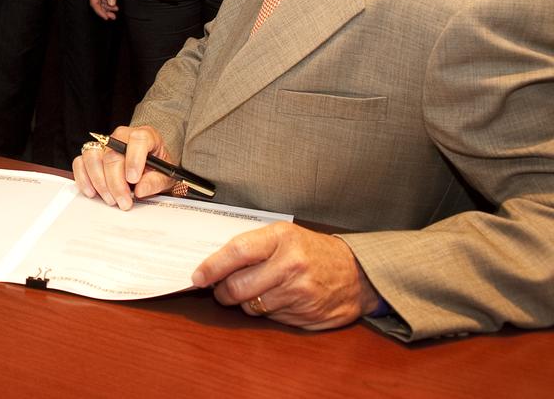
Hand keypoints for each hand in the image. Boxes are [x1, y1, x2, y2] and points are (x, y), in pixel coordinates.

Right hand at [72, 125, 176, 209]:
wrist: (149, 165)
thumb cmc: (157, 168)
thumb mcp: (166, 176)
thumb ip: (155, 182)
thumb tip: (141, 190)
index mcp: (145, 135)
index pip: (138, 139)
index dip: (134, 159)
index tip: (133, 179)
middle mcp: (122, 136)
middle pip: (112, 155)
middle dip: (116, 182)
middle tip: (123, 202)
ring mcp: (104, 144)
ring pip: (93, 157)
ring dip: (99, 182)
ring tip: (110, 199)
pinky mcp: (92, 153)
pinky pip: (80, 162)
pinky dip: (83, 178)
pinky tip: (92, 192)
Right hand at [88, 0, 118, 20]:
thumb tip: (112, 4)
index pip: (94, 3)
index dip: (100, 12)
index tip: (106, 17)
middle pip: (97, 4)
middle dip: (105, 11)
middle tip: (113, 17)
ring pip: (100, 2)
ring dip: (107, 7)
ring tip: (115, 11)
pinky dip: (108, 2)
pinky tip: (114, 5)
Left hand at [192, 222, 381, 330]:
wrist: (356, 274)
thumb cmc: (312, 250)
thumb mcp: (284, 235)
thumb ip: (252, 246)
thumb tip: (213, 264)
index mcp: (282, 238)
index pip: (237, 252)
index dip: (212, 266)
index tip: (197, 276)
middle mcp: (291, 265)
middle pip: (239, 286)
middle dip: (222, 291)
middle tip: (220, 289)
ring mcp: (299, 293)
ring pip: (251, 306)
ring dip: (243, 303)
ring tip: (252, 291)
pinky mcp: (305, 315)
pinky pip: (270, 319)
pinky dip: (265, 312)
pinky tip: (275, 300)